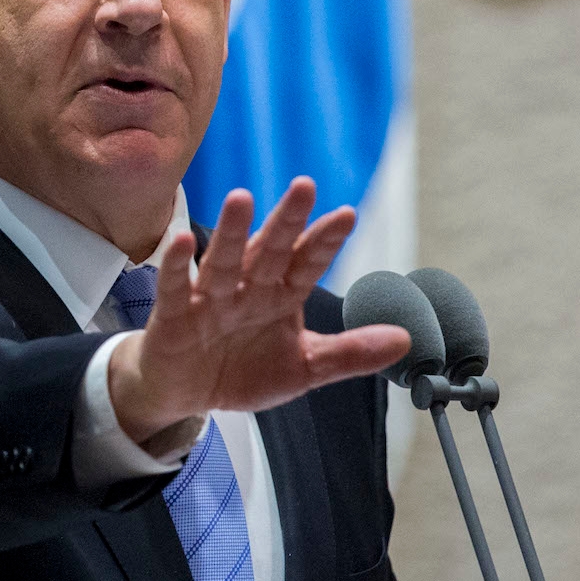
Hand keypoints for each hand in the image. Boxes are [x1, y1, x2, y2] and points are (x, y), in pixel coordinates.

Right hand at [105, 179, 408, 444]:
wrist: (184, 393)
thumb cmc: (242, 370)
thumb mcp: (303, 367)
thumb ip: (350, 352)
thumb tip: (406, 339)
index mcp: (280, 296)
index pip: (306, 263)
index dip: (324, 241)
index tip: (346, 215)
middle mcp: (247, 289)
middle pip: (269, 250)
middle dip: (286, 220)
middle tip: (304, 186)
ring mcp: (209, 298)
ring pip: (224, 260)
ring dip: (232, 231)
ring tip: (242, 198)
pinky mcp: (174, 313)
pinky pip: (175, 286)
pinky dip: (176, 264)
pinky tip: (182, 241)